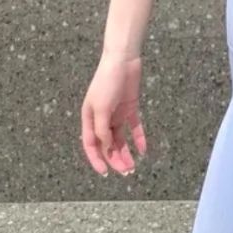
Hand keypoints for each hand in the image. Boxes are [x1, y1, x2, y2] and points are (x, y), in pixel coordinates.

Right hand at [80, 53, 147, 176]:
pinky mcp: (130, 107)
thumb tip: (107, 148)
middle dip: (114, 159)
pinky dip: (138, 138)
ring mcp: (116, 113)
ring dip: (125, 153)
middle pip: (107, 144)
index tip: (105, 173)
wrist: (123, 59)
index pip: (91, 144)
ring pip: (120, 139)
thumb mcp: (101, 108)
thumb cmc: (107, 81)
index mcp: (89, 118)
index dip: (96, 160)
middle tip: (126, 172)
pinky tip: (143, 150)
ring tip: (133, 166)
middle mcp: (102, 118)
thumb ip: (102, 130)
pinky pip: (134, 127)